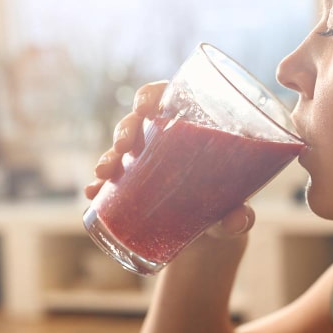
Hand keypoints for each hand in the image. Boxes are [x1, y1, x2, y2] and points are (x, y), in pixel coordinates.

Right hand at [83, 81, 255, 239]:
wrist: (213, 237)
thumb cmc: (228, 206)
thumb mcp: (235, 207)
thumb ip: (240, 215)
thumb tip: (239, 220)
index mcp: (194, 127)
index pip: (168, 96)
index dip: (151, 95)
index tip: (144, 107)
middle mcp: (167, 139)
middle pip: (139, 120)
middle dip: (125, 129)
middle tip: (123, 147)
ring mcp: (147, 161)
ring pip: (121, 148)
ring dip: (108, 156)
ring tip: (104, 174)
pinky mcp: (133, 185)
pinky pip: (112, 181)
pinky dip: (99, 187)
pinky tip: (92, 194)